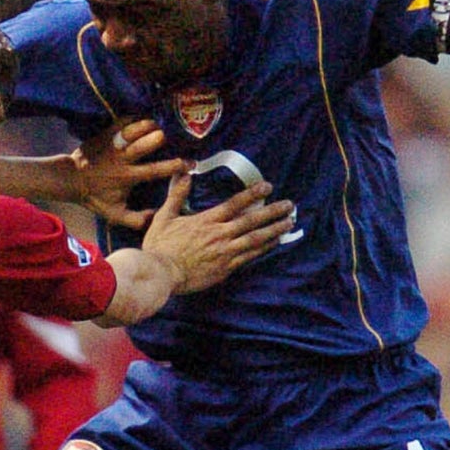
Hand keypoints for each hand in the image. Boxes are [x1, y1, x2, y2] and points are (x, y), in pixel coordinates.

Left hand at [72, 118, 189, 229]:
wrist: (70, 179)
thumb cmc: (95, 196)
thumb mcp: (114, 214)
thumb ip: (137, 220)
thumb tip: (158, 217)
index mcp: (128, 177)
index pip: (155, 170)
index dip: (175, 166)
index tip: (189, 163)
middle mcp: (123, 158)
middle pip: (146, 142)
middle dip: (160, 138)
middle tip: (167, 139)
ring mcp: (114, 143)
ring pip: (136, 128)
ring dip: (149, 125)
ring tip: (157, 127)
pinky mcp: (106, 133)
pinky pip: (124, 120)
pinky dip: (136, 118)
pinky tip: (142, 120)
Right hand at [142, 176, 295, 294]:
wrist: (160, 274)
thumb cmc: (159, 246)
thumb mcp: (163, 217)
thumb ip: (175, 196)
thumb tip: (184, 175)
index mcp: (206, 221)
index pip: (234, 204)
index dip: (253, 194)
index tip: (268, 186)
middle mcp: (220, 234)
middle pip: (252, 221)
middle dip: (273, 212)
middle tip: (290, 205)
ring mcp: (225, 252)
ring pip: (256, 239)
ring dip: (274, 230)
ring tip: (289, 223)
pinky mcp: (226, 268)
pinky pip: (250, 257)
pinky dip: (264, 249)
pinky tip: (274, 243)